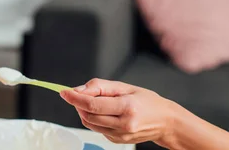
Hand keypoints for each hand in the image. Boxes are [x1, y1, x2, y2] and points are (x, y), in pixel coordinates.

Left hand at [60, 78, 177, 145]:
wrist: (165, 121)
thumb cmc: (146, 101)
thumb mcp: (125, 87)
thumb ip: (100, 87)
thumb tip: (78, 90)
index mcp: (127, 107)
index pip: (93, 105)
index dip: (75, 98)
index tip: (64, 92)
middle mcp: (124, 124)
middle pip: (88, 116)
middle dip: (78, 104)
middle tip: (77, 95)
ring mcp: (120, 135)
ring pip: (90, 124)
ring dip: (83, 112)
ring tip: (92, 102)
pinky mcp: (117, 141)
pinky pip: (97, 129)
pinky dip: (93, 119)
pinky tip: (103, 112)